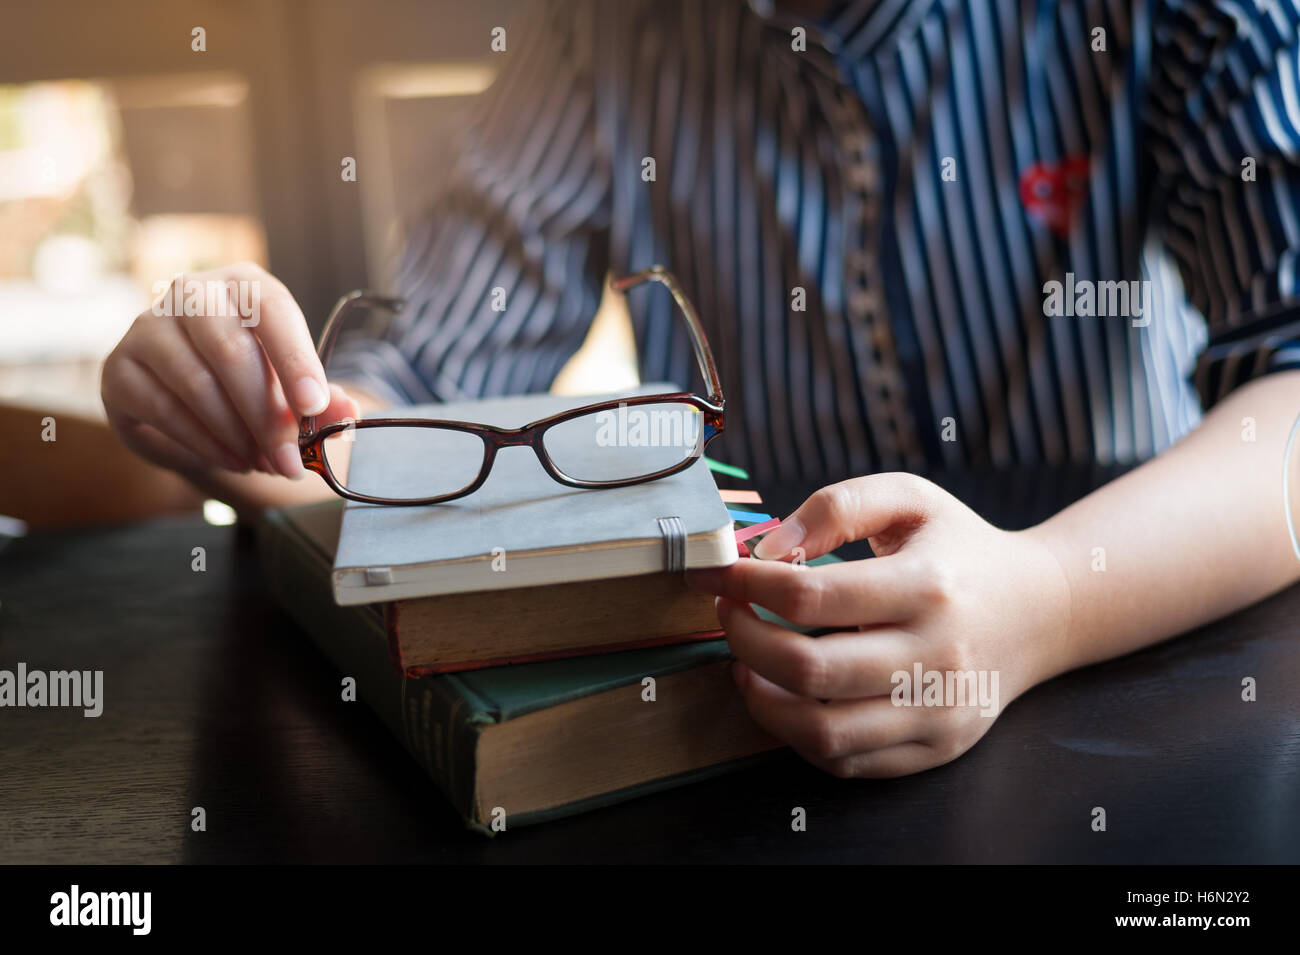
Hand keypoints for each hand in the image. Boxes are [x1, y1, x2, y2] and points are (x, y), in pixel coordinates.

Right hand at [102, 262, 359, 478]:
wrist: (189, 398)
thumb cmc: (251, 380)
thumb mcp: (292, 386)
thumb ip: (321, 400)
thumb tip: (347, 412)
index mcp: (244, 285)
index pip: (272, 310)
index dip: (295, 359)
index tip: (314, 406)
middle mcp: (191, 293)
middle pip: (231, 351)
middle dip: (266, 416)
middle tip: (290, 461)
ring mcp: (148, 327)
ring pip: (197, 384)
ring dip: (237, 435)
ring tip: (264, 464)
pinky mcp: (120, 367)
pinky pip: (163, 409)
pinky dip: (204, 444)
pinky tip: (233, 460)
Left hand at [686, 473, 1073, 777]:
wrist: (1041, 611)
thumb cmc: (961, 550)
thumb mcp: (910, 499)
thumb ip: (838, 506)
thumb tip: (770, 549)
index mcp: (927, 586)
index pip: (811, 596)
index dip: (748, 585)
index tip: (723, 575)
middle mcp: (936, 656)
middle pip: (809, 669)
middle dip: (745, 641)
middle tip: (730, 616)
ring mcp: (938, 711)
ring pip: (822, 732)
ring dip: (762, 700)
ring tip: (746, 664)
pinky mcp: (937, 748)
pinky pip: (847, 762)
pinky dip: (798, 736)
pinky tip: (786, 697)